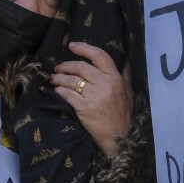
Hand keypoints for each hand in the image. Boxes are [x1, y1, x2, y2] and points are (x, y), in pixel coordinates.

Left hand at [50, 42, 132, 156]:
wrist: (120, 137)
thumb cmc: (124, 114)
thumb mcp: (129, 91)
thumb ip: (126, 74)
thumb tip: (127, 59)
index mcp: (115, 78)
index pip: (99, 56)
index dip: (84, 48)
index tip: (72, 45)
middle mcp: (104, 84)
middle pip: (81, 67)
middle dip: (66, 65)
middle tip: (58, 67)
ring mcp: (93, 96)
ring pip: (72, 80)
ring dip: (59, 78)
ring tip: (54, 78)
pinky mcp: (84, 108)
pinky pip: (67, 94)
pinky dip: (60, 90)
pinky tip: (56, 90)